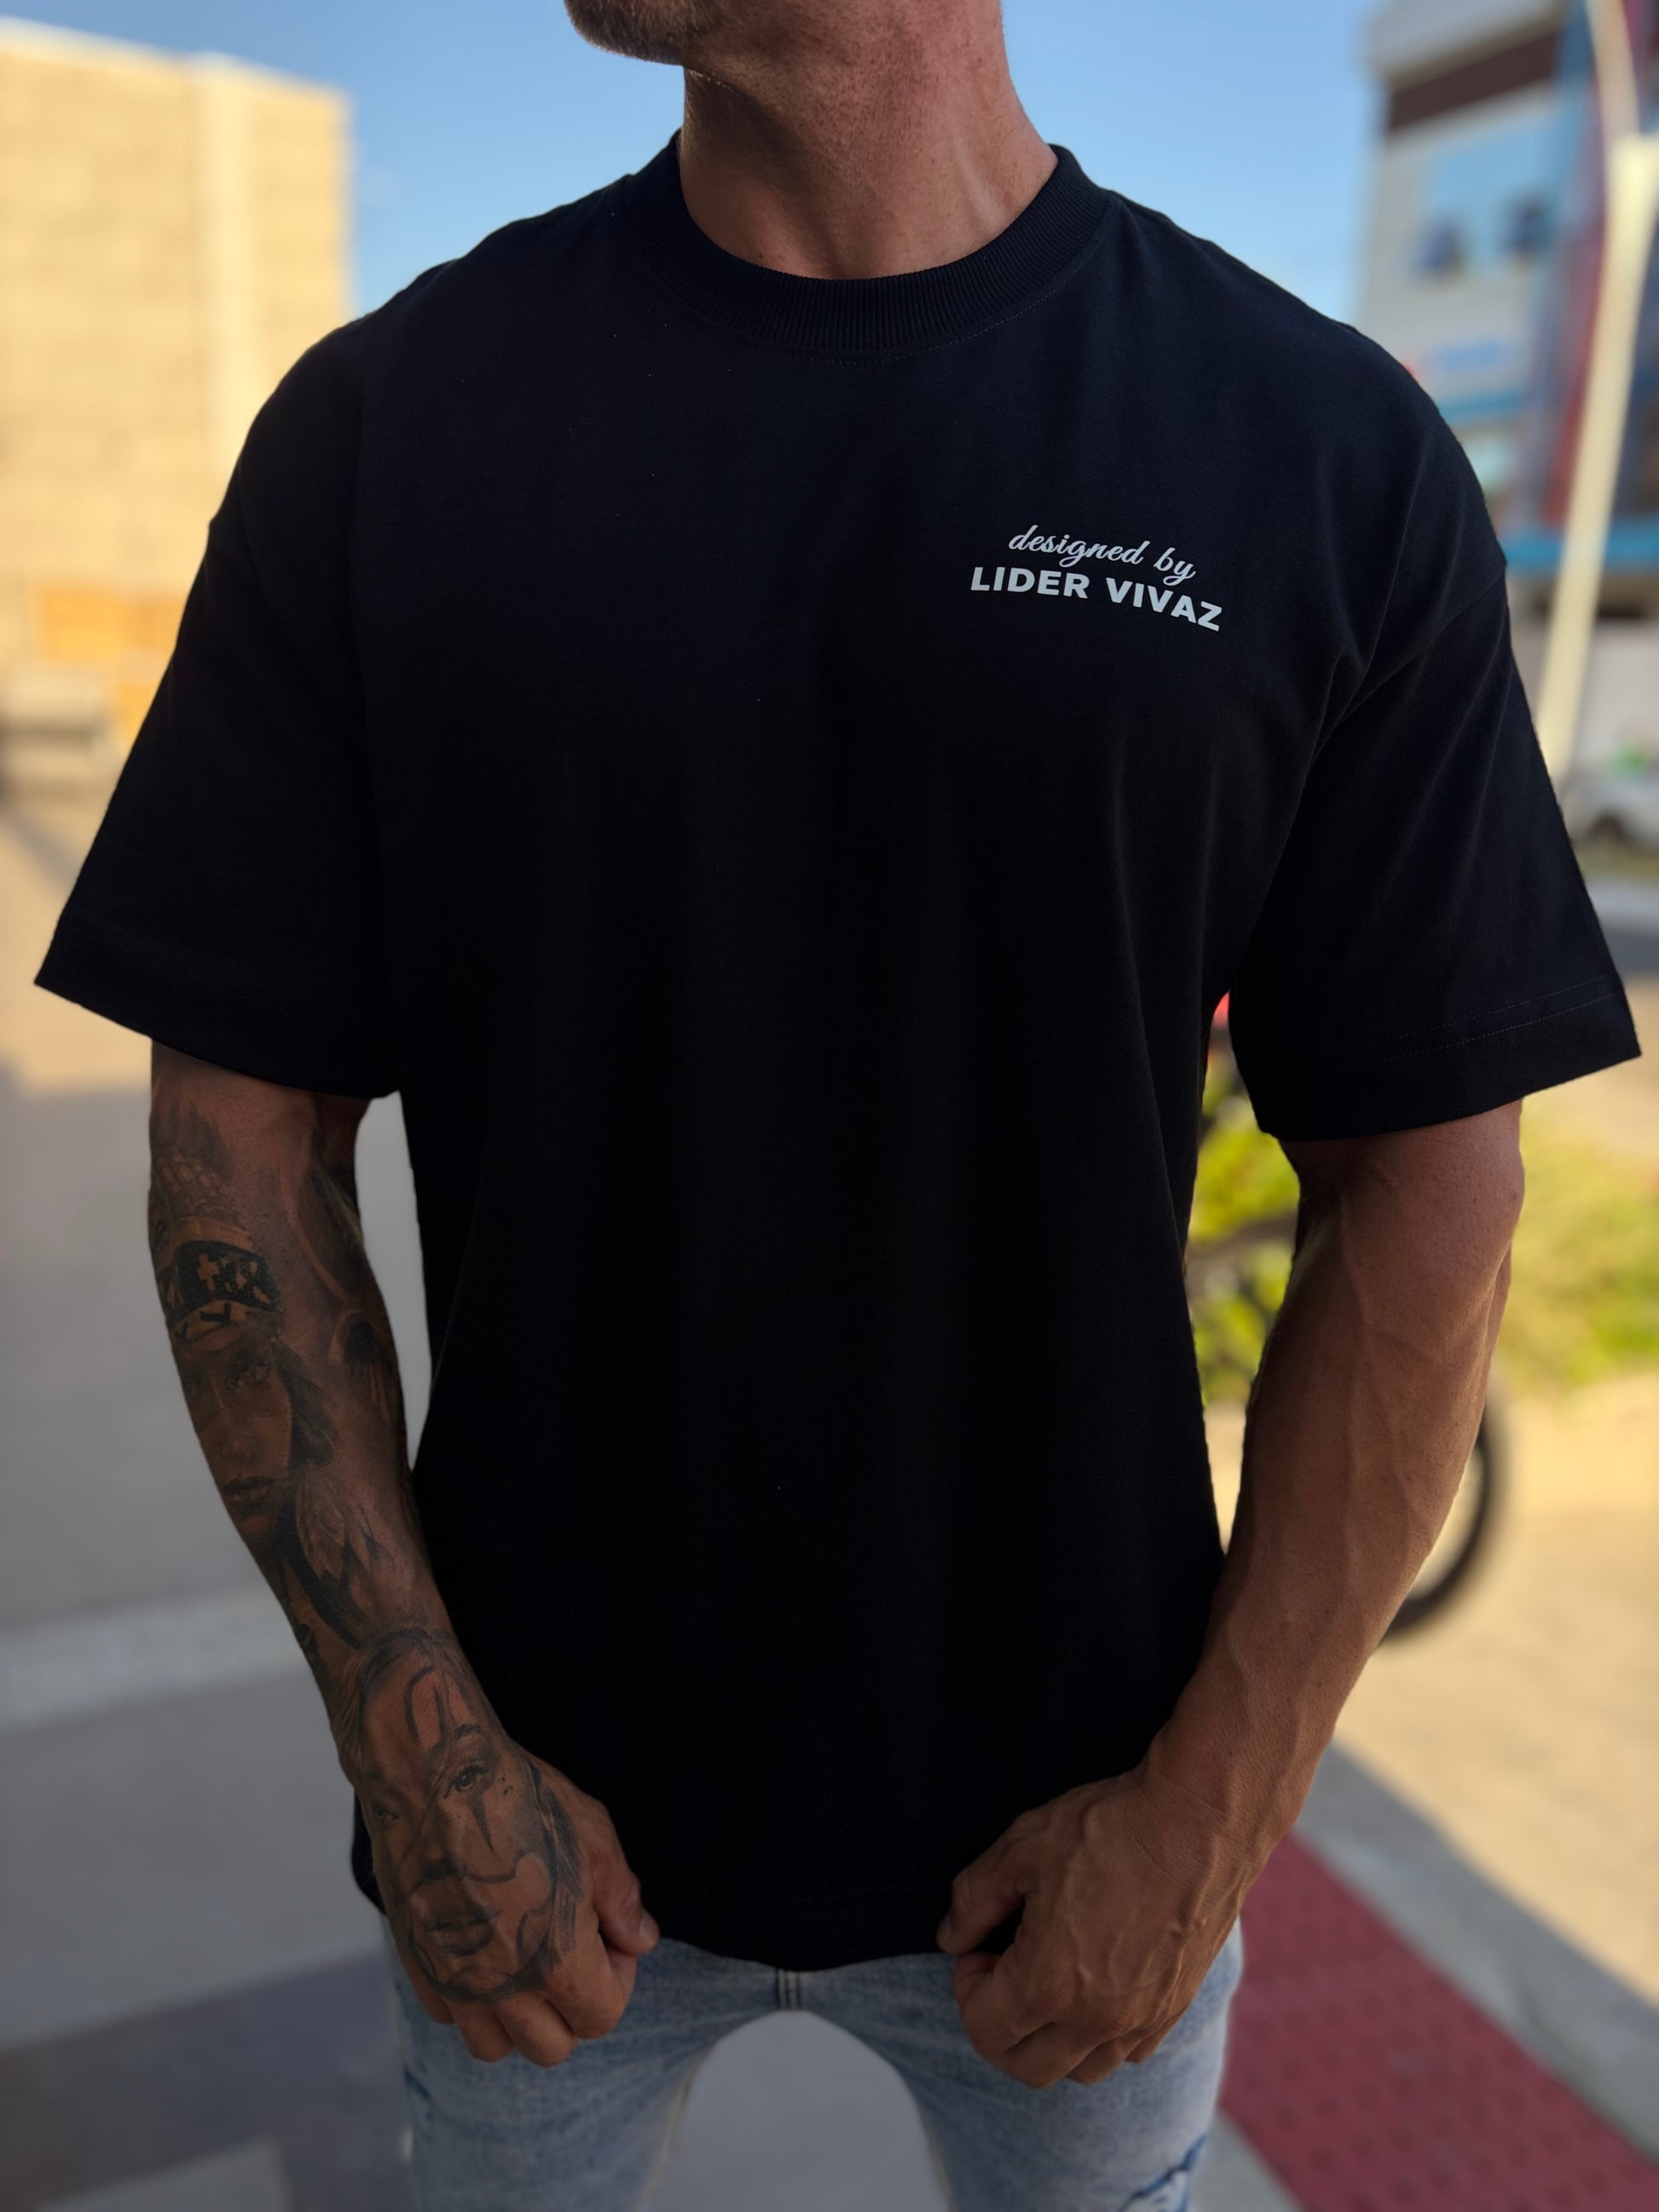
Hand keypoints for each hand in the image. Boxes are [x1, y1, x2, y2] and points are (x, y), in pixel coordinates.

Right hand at [354, 1630, 657, 2066]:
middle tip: (572, 1950)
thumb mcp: (594, 1835)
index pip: (602, 2018)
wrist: (432, 1775)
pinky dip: (470, 1999)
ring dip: (518, 2018)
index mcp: (556, 1961)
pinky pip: (449, 2015)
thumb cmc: (519, 1798)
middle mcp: (501, 1987)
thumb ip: (621, 1899)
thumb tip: (639, 1941)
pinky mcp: (415, 1965)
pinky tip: (481, 1946)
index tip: (608, 1937)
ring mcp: (452, 1981)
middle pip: (551, 2047)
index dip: (617, 1980)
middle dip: (572, 2008)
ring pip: (493, 2046)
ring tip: (525, 1958)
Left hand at [936, 1767, 1255, 2087]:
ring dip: (1049, 2039)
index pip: (983, 2031)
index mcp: (1049, 1984)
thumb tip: (952, 1938)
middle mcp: (1096, 2020)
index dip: (966, 1988)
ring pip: (1080, 2071)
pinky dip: (1100, 2037)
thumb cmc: (1108, 1828)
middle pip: (1025, 2067)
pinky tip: (1096, 1981)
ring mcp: (1142, 2020)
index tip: (980, 1947)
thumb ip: (973, 1899)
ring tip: (1049, 1977)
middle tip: (1002, 1968)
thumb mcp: (1021, 1846)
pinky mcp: (1176, 2008)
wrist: (1199, 1820)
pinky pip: (1127, 2054)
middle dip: (997, 2026)